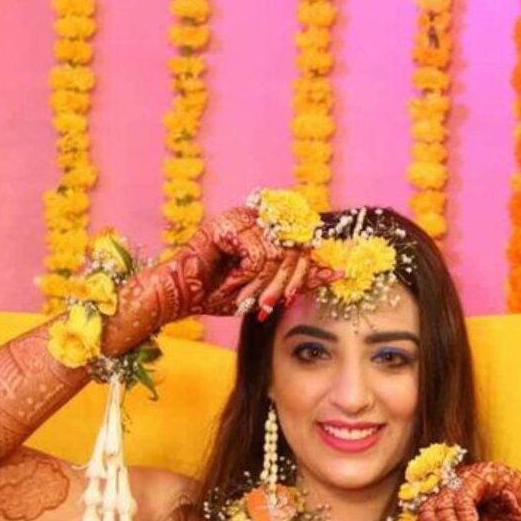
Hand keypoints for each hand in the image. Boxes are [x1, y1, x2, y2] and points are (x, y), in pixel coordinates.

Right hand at [173, 205, 336, 318]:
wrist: (183, 296)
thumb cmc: (221, 293)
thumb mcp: (267, 289)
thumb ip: (299, 279)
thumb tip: (336, 271)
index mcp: (267, 226)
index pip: (305, 240)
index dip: (307, 269)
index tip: (300, 292)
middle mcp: (257, 215)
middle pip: (296, 246)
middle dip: (286, 283)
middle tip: (267, 305)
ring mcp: (242, 216)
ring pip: (278, 254)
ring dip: (264, 285)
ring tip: (247, 298)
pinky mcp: (228, 224)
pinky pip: (259, 256)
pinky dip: (248, 278)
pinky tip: (232, 284)